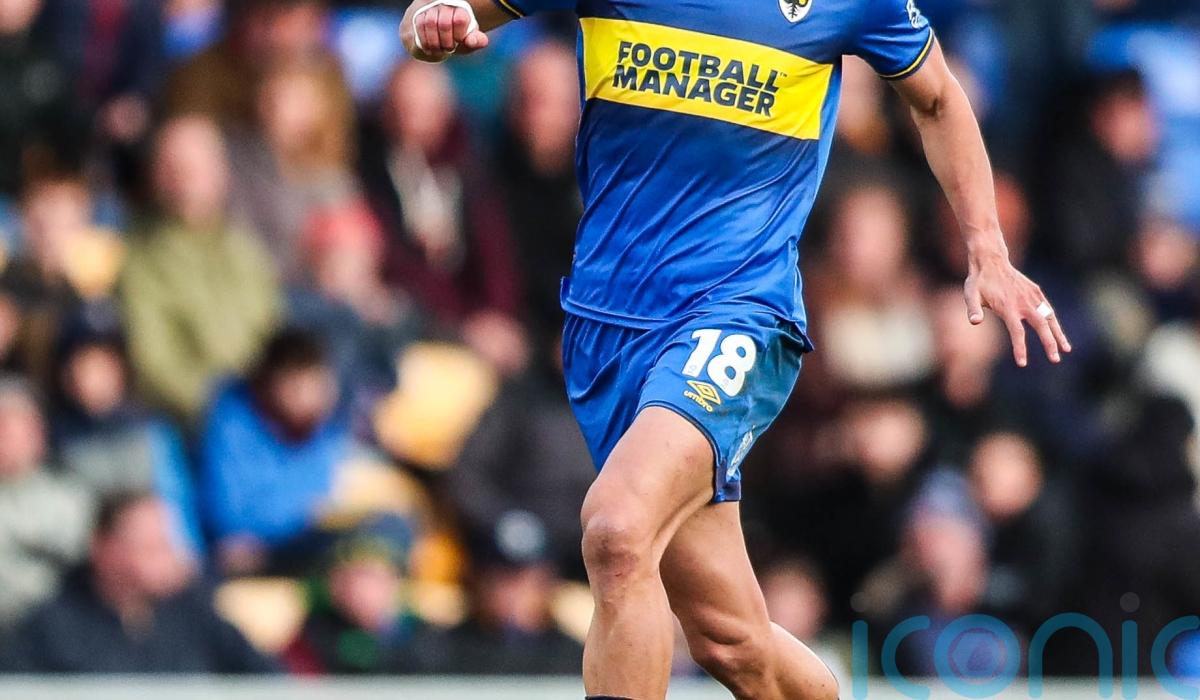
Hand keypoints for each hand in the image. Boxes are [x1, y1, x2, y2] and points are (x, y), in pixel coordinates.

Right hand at [401, 0, 488, 62]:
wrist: (436, 34)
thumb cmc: (455, 37)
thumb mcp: (467, 40)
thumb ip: (475, 41)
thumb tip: (472, 41)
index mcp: (460, 10)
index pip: (460, 19)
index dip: (460, 35)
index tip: (459, 41)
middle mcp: (445, 6)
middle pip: (444, 23)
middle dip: (447, 42)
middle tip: (449, 49)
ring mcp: (430, 10)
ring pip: (430, 23)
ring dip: (435, 42)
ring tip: (439, 50)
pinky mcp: (418, 16)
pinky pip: (419, 27)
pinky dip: (425, 41)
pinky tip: (430, 49)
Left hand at [964, 251, 1070, 366]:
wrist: (991, 261)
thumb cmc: (979, 282)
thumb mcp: (970, 294)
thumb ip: (973, 309)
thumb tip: (974, 322)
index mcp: (1008, 307)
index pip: (1017, 332)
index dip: (1020, 348)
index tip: (1022, 364)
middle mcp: (1023, 303)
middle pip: (1040, 326)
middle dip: (1049, 344)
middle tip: (1055, 360)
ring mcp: (1032, 297)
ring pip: (1049, 318)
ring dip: (1058, 334)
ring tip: (1066, 349)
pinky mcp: (1036, 292)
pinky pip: (1048, 309)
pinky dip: (1055, 322)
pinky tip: (1058, 332)